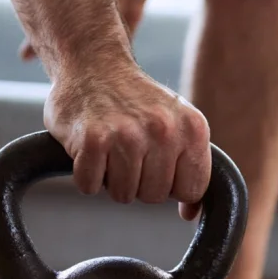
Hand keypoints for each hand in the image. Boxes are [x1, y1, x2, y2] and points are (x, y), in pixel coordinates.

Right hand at [45, 50, 210, 219]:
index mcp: (192, 128)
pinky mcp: (93, 140)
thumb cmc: (136, 101)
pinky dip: (85, 173)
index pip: (191, 190)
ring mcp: (127, 135)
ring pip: (122, 195)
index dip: (170, 184)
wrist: (93, 64)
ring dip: (110, 178)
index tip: (156, 164)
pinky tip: (89, 146)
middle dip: (138, 181)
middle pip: (154, 197)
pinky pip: (89, 186)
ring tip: (110, 146)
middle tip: (127, 149)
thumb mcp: (178, 124)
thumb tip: (192, 214)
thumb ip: (191, 167)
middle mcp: (163, 130)